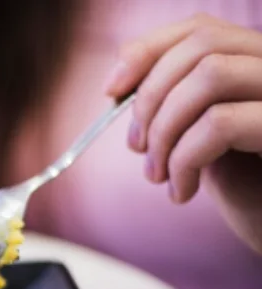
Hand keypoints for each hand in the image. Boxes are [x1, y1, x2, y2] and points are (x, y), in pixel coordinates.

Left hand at [104, 13, 261, 254]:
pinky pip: (221, 123)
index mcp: (256, 61)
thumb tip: (119, 87)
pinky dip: (185, 159)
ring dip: (165, 129)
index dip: (147, 52)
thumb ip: (176, 103)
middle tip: (137, 147)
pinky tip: (181, 192)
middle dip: (151, 97)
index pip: (199, 28)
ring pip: (210, 75)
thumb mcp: (202, 135)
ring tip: (157, 175)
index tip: (110, 91)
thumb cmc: (245, 186)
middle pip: (202, 45)